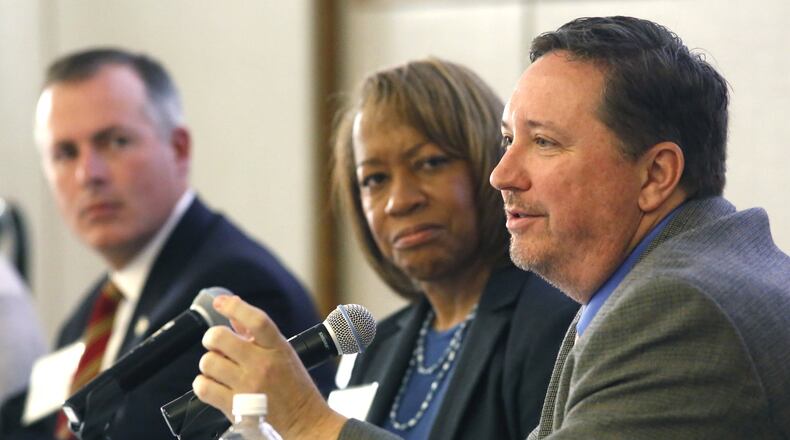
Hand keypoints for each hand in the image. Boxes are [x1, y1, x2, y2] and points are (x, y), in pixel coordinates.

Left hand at [192, 295, 346, 438]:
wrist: (304, 421)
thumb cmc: (294, 386)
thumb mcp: (282, 353)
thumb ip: (257, 334)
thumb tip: (234, 313)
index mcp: (278, 348)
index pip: (255, 320)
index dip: (233, 306)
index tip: (220, 302)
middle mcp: (262, 365)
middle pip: (220, 338)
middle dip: (212, 338)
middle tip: (216, 344)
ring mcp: (248, 386)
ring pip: (208, 362)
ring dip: (210, 364)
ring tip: (220, 369)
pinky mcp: (235, 408)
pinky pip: (203, 387)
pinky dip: (203, 384)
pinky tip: (214, 385)